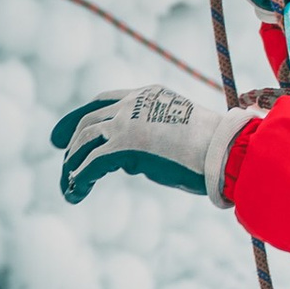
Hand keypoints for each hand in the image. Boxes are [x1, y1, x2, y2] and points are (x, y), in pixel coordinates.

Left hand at [50, 84, 245, 207]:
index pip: (103, 101)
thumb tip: (130, 162)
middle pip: (87, 122)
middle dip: (70, 144)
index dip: (79, 117)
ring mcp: (126, 124)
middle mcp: (131, 105)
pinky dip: (78, 179)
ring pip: (83, 142)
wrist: (225, 149)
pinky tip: (75, 193)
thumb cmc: (214, 148)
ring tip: (69, 186)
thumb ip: (151, 139)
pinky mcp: (124, 148)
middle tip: (63, 164)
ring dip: (72, 165)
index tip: (64, 135)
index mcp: (146, 94)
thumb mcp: (177, 133)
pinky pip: (89, 165)